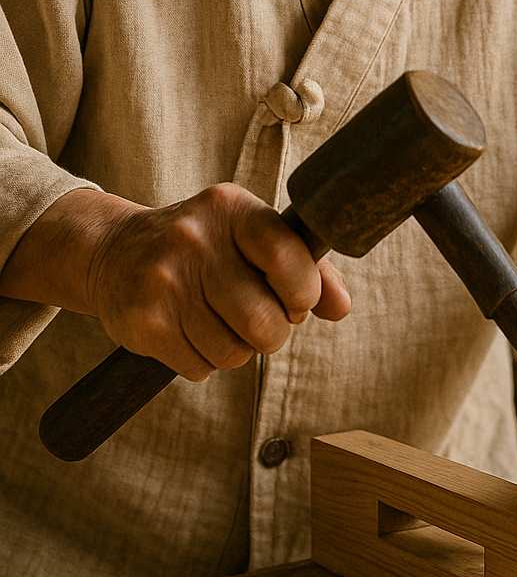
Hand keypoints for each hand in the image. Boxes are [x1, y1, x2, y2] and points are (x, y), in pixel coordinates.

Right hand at [85, 183, 350, 380]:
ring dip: (237, 350)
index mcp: (231, 208)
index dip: (303, 291)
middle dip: (272, 333)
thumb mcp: (251, 237)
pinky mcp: (143, 321)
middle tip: (260, 322)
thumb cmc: (204, 247)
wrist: (115, 252)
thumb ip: (305, 267)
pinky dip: (205, 362)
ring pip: (234, 353)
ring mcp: (164, 280)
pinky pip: (201, 368)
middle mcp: (194, 238)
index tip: (296, 300)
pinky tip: (189, 332)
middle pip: (264, 321)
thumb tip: (341, 307)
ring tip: (220, 324)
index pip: (287, 255)